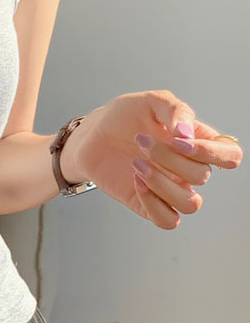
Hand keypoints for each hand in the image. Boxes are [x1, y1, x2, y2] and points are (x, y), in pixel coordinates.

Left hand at [70, 89, 242, 228]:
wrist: (91, 136)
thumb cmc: (123, 117)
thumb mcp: (151, 101)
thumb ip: (176, 110)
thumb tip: (187, 133)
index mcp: (197, 143)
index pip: (230, 156)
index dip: (212, 153)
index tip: (179, 140)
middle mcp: (188, 169)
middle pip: (202, 176)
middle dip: (170, 158)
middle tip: (140, 140)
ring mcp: (170, 189)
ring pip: (190, 204)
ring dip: (163, 184)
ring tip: (136, 163)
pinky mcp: (149, 205)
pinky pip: (169, 221)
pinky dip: (154, 204)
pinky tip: (136, 182)